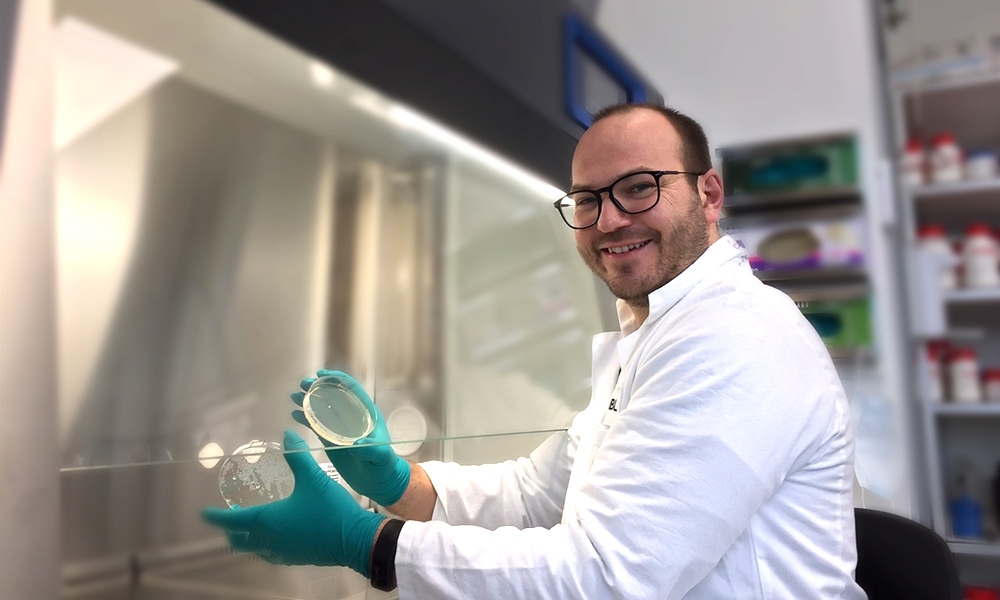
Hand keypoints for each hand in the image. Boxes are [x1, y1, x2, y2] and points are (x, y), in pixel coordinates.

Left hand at [202, 429, 385, 575]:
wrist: (354, 539)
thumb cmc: (330, 509)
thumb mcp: (313, 478)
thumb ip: (298, 456)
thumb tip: (287, 434)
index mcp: (268, 521)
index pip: (232, 521)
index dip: (216, 516)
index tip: (203, 513)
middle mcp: (269, 540)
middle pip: (239, 540)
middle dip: (230, 529)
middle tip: (227, 518)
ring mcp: (282, 552)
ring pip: (254, 548)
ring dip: (246, 538)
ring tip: (248, 525)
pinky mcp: (295, 558)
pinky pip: (269, 553)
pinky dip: (263, 545)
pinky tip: (274, 535)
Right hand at [291, 371, 410, 506]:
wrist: (380, 483)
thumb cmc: (385, 466)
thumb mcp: (382, 456)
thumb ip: (372, 449)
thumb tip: (357, 444)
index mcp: (366, 414)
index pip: (351, 390)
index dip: (337, 379)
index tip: (321, 375)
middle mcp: (352, 418)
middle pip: (333, 396)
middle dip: (318, 387)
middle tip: (303, 385)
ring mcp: (341, 429)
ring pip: (323, 410)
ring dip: (309, 401)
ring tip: (294, 397)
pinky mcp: (332, 441)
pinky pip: (317, 426)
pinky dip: (306, 419)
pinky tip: (295, 415)